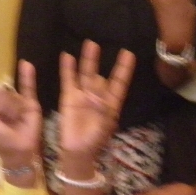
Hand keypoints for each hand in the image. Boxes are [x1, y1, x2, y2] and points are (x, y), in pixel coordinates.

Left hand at [0, 51, 40, 163]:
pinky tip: (27, 66)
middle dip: (4, 104)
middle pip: (2, 91)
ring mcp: (18, 101)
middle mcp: (4, 99)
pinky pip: (29, 89)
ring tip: (17, 123)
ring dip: (14, 108)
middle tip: (7, 121)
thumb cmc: (1, 140)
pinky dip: (28, 78)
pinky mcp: (31, 104)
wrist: (19, 152)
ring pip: (14, 95)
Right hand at [58, 41, 134, 157]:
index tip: (128, 54)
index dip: (123, 69)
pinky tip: (67, 57)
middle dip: (102, 61)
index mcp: (111, 102)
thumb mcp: (106, 124)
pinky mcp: (69, 97)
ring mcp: (83, 95)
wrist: (79, 151)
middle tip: (102, 43)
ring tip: (90, 44)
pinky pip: (69, 80)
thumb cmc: (96, 139)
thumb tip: (101, 91)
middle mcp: (98, 95)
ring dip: (88, 60)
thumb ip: (105, 107)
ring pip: (86, 74)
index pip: (119, 82)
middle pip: (100, 75)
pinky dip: (67, 69)